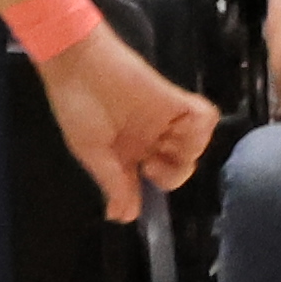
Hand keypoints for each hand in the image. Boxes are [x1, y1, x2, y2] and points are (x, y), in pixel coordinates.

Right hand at [38, 32, 214, 220]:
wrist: (77, 64)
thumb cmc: (77, 108)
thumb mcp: (90, 151)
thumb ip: (112, 182)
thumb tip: (121, 217)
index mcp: (129, 151)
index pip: (154, 178)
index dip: (155, 188)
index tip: (142, 187)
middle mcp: (150, 137)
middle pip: (180, 165)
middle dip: (173, 174)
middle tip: (152, 167)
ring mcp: (164, 119)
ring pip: (195, 143)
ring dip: (188, 152)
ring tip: (166, 145)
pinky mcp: (173, 99)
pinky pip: (203, 117)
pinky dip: (200, 128)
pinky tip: (181, 130)